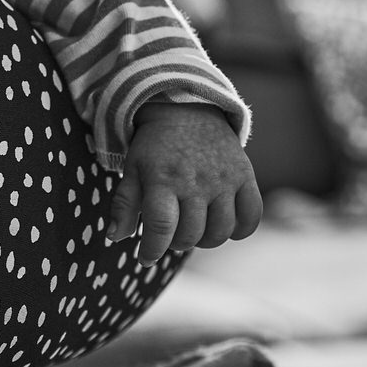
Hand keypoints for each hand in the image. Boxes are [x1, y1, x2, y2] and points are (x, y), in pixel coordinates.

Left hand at [107, 103, 261, 264]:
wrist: (187, 109)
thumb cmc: (155, 147)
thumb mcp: (132, 170)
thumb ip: (123, 205)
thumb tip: (115, 238)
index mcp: (163, 179)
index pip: (161, 227)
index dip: (152, 250)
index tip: (145, 257)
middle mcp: (195, 180)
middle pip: (190, 235)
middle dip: (176, 243)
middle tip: (170, 233)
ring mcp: (223, 179)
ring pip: (220, 232)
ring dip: (205, 240)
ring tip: (194, 228)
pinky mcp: (245, 175)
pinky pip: (251, 217)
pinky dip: (239, 230)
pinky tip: (224, 224)